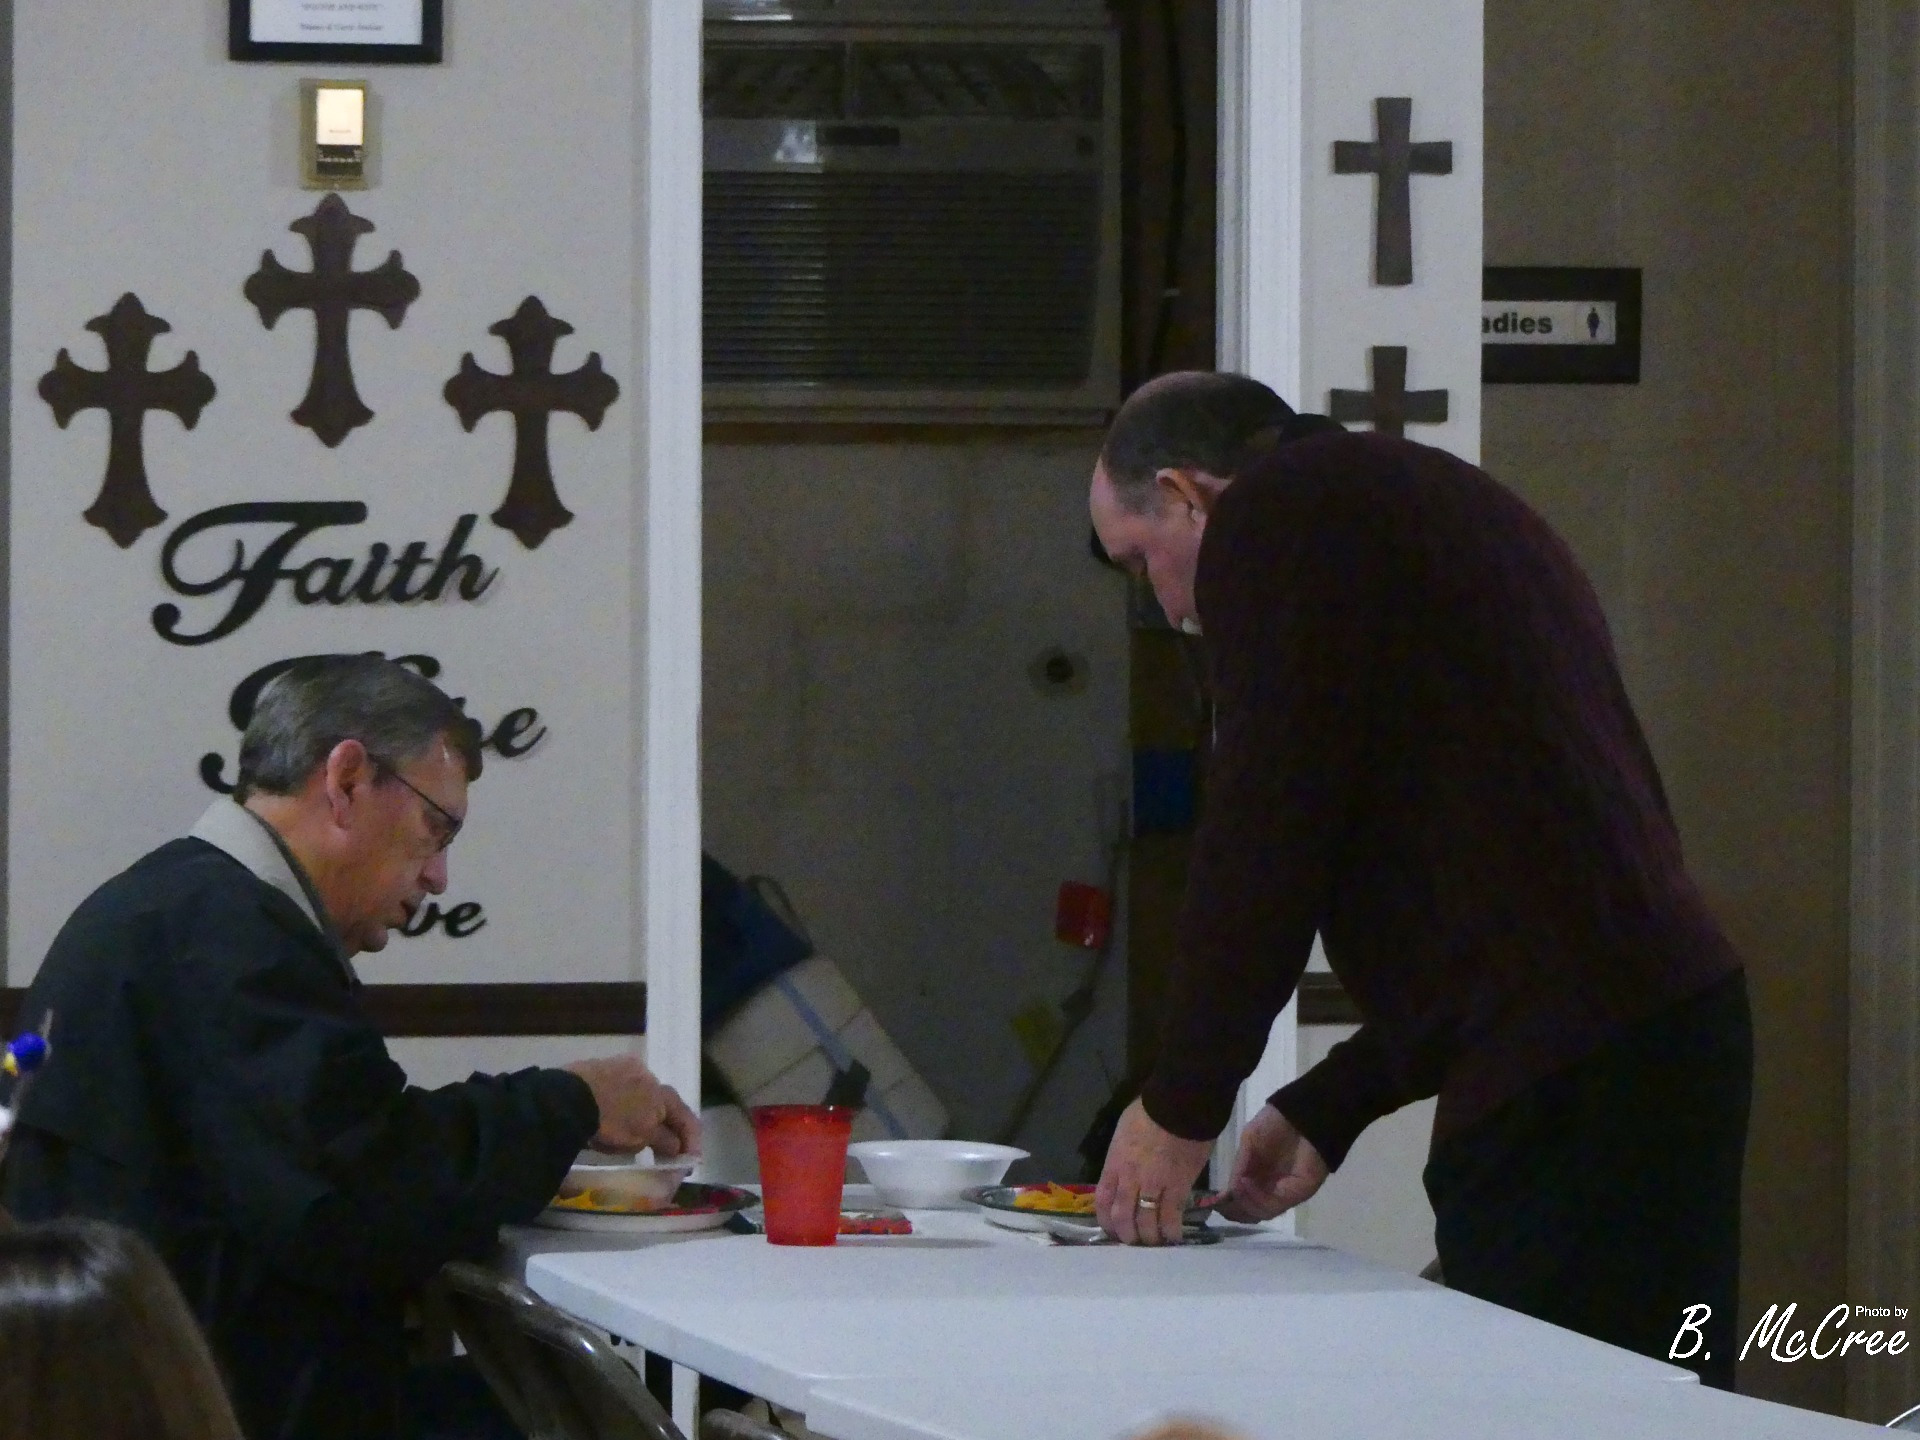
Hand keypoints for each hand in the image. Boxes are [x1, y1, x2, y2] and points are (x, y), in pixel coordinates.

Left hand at [562, 1055, 701, 1157]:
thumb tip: (677, 1145)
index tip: (688, 1162)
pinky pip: (617, 1088)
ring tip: (632, 1132)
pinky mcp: (599, 1066)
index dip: (691, 1142)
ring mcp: (624, 1067)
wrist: (570, 1099)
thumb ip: (665, 1141)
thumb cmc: (611, 1122)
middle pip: (664, 1104)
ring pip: (640, 1094)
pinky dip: (620, 1104)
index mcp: (663, 1093)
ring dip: (642, 1113)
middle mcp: (649, 1075)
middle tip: (661, 1148)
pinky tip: (610, 1115)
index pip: (687, 1118)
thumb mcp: (642, 1138)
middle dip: (666, 1126)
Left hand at [1095, 1099, 1214, 1244]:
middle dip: (1127, 1235)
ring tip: (1155, 1242)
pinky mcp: (1179, 1187)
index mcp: (1115, 1163)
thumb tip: (1124, 1165)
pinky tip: (1173, 1237)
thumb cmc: (1150, 1111)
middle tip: (1135, 1241)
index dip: (1105, 1220)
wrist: (1179, 1104)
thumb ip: (1121, 1154)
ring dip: (1149, 1237)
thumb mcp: (1124, 1132)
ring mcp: (1154, 1185)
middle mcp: (1130, 1179)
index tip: (1112, 1228)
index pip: (1103, 1200)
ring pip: (1146, 1222)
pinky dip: (1171, 1230)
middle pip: (1123, 1217)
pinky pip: (1172, 1216)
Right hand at [1216, 1103, 1327, 1222]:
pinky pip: (1275, 1204)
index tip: (1214, 1204)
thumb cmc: (1275, 1123)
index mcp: (1260, 1178)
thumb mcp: (1249, 1141)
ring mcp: (1286, 1192)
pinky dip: (1257, 1197)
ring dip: (1245, 1203)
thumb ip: (1240, 1165)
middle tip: (1221, 1204)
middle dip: (1235, 1211)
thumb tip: (1229, 1191)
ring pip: (1262, 1212)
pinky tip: (1245, 1183)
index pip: (1244, 1202)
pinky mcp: (1299, 1192)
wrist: (1301, 1114)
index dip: (1229, 1206)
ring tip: (1236, 1188)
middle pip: (1253, 1213)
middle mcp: (1273, 1189)